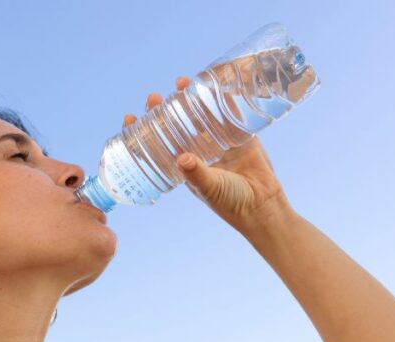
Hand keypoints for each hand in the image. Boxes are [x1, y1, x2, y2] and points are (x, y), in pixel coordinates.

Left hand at [124, 76, 294, 231]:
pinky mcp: (241, 135)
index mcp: (186, 164)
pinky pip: (231, 113)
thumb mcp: (209, 188)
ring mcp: (220, 141)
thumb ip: (197, 173)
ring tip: (181, 82)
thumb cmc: (231, 202)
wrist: (263, 205)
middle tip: (154, 97)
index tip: (131, 118)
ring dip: (190, 99)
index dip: (144, 131)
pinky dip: (223, 98)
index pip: (158, 144)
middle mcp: (200, 150)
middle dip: (164, 109)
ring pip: (201, 115)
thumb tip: (182, 159)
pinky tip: (215, 83)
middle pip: (177, 124)